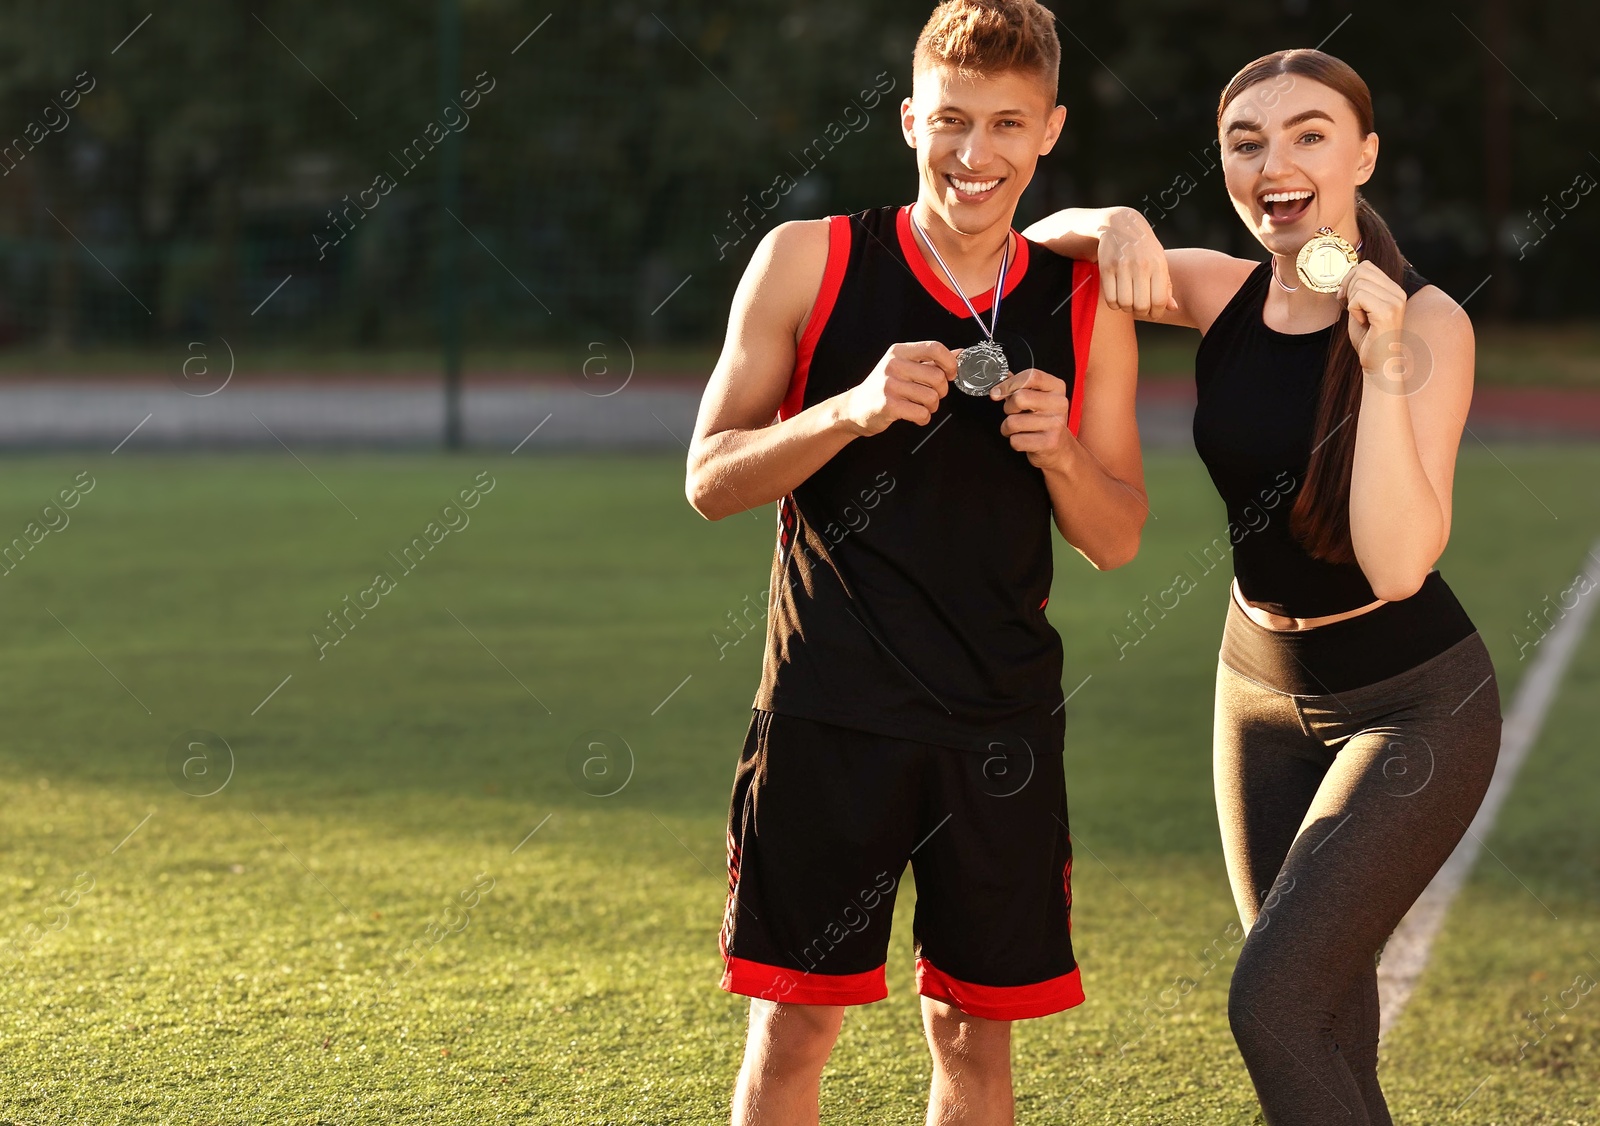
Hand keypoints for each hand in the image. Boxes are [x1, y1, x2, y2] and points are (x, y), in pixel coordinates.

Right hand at [839, 341, 955, 435]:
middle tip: (933, 395)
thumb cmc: (884, 387)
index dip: (949, 362)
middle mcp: (894, 365)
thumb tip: (959, 353)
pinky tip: (915, 415)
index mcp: (900, 352)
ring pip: (932, 397)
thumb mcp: (905, 366)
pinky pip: (921, 413)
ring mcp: (890, 385)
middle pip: (937, 376)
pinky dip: (923, 418)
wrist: (856, 407)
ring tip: (921, 406)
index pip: (935, 348)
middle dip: (942, 391)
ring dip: (932, 407)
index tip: (950, 373)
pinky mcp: (889, 405)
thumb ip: (931, 360)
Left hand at [990, 367, 1071, 468]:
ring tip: (1019, 428)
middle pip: (1020, 398)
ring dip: (1008, 427)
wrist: (1060, 447)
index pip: (1031, 376)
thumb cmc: (1043, 419)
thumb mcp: (1036, 397)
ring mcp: (1055, 424)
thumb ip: (1019, 385)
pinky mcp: (1049, 443)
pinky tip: (1025, 439)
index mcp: (1056, 387)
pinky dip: (1014, 441)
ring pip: (1013, 422)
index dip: (1009, 383)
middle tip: (1013, 413)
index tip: (996, 392)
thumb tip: (1001, 376)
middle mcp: (1059, 403)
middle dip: (1008, 408)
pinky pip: (1016, 440)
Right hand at [1099, 208, 1176, 319]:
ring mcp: (1122, 266)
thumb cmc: (1144, 248)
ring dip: (1127, 308)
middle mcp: (1141, 265)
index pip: (1160, 300)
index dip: (1157, 313)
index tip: (1154, 313)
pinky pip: (1110, 299)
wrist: (1120, 225)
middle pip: (1141, 306)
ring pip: (1125, 304)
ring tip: (1130, 301)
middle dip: (1142, 312)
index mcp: (1158, 264)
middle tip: (1141, 308)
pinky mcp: (1106, 268)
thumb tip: (1173, 308)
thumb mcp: (1160, 262)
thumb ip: (1166, 286)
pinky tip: (1118, 297)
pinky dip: (1114, 304)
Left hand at [1339, 261, 1407, 374]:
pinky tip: (1363, 322)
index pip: (1366, 266)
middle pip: (1362, 270)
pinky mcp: (1388, 311)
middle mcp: (1398, 292)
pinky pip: (1359, 297)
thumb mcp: (1362, 309)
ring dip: (1352, 302)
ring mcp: (1395, 301)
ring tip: (1361, 317)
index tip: (1345, 297)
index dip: (1349, 279)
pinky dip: (1353, 310)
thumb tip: (1346, 275)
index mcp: (1394, 289)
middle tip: (1351, 307)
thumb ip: (1358, 291)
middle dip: (1348, 287)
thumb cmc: (1369, 339)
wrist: (1379, 364)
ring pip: (1359, 283)